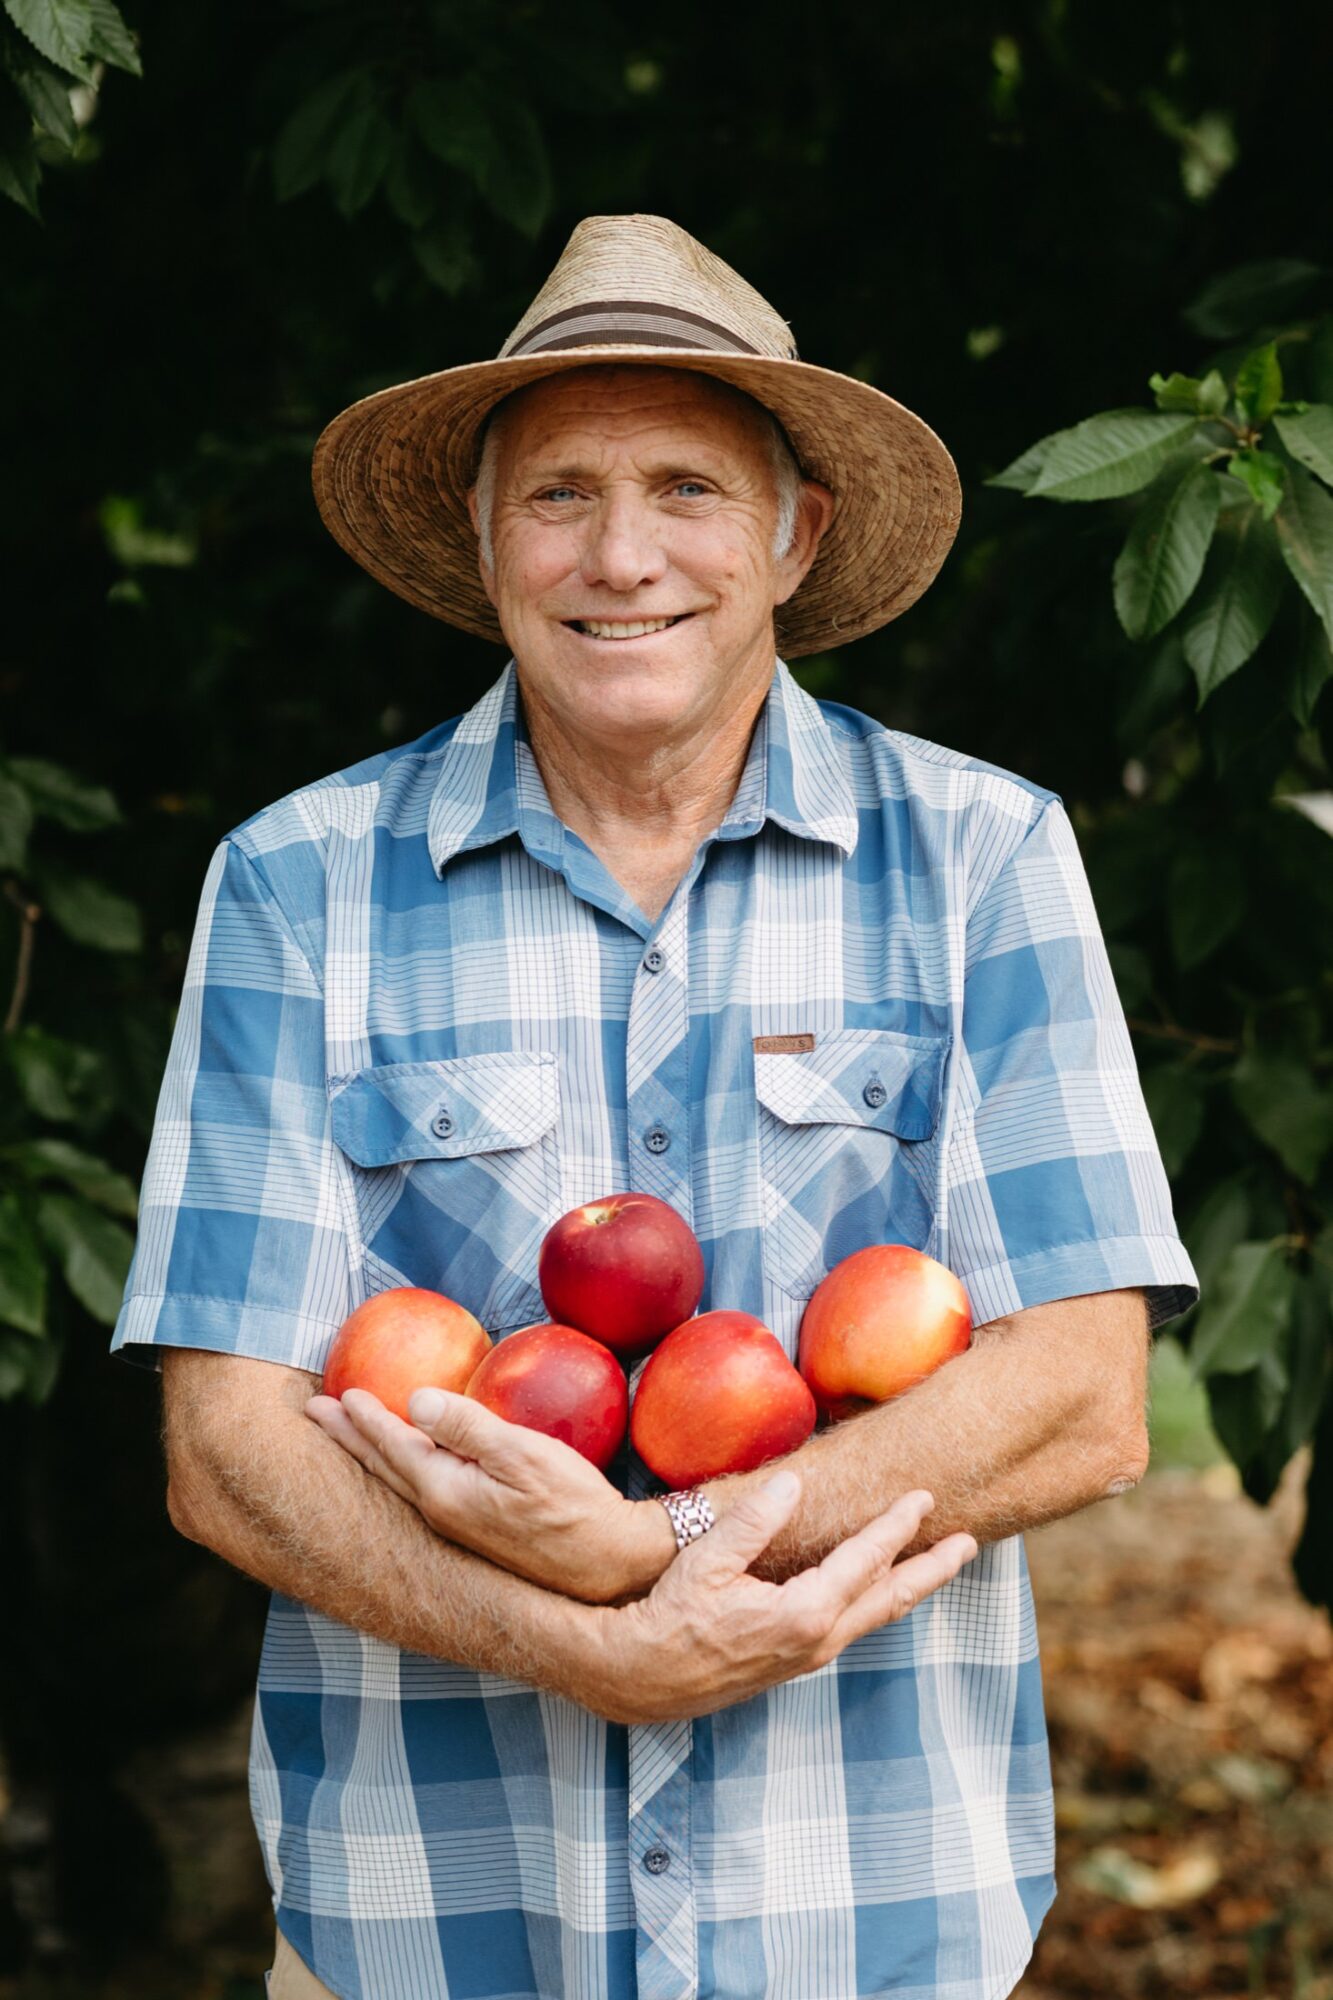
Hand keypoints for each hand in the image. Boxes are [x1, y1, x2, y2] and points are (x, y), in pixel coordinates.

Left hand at [305, 1387, 672, 1603]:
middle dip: (348, 1437)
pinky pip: (417, 1491)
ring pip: (396, 1482)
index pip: (393, 1445)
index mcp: (445, 1492)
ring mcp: (456, 1528)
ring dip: (368, 1454)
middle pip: (382, 1468)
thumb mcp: (523, 1455)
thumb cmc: (573, 1504)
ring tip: (346, 1435)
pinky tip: (405, 1464)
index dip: (365, 1417)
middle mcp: (440, 1513)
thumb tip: (414, 1400)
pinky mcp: (474, 1531)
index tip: (338, 1392)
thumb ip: (468, 1427)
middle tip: (313, 1412)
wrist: (607, 1563)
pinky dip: (397, 1470)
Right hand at [584, 1472, 977, 1722]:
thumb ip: (755, 1520)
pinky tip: (876, 1589)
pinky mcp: (794, 1662)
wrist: (639, 1678)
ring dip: (909, 1587)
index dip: (897, 1525)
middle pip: (890, 1598)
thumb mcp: (706, 1560)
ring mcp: (808, 1656)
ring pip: (874, 1617)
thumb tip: (795, 1484)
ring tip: (936, 1564)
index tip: (924, 1497)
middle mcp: (817, 1640)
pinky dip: (877, 1601)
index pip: (865, 1560)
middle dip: (933, 1568)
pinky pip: (852, 1626)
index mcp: (803, 1613)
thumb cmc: (667, 1616)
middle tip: (970, 1542)